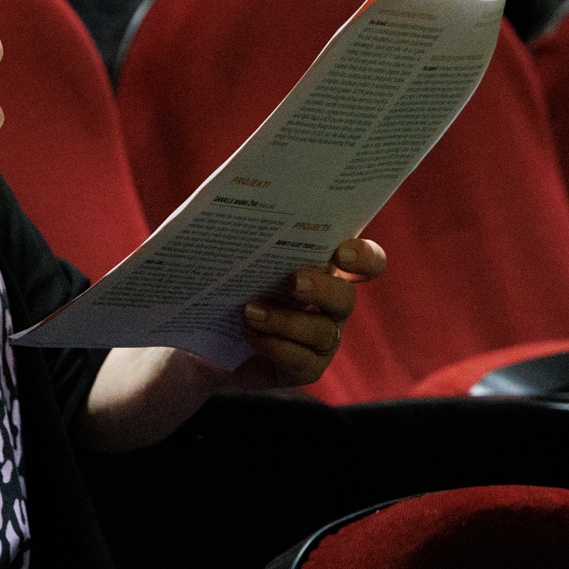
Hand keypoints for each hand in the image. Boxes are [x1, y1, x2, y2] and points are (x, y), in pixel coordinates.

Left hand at [217, 238, 384, 391]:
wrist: (201, 332)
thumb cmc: (223, 280)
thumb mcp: (228, 252)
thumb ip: (235, 229)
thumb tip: (218, 201)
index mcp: (324, 265)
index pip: (366, 261)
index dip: (364, 257)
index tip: (340, 251)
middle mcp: (331, 303)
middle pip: (346, 297)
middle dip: (323, 288)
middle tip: (292, 280)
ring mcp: (321, 338)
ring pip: (322, 332)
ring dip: (285, 320)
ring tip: (249, 310)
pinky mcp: (304, 367)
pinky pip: (302, 361)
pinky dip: (275, 346)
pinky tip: (249, 334)